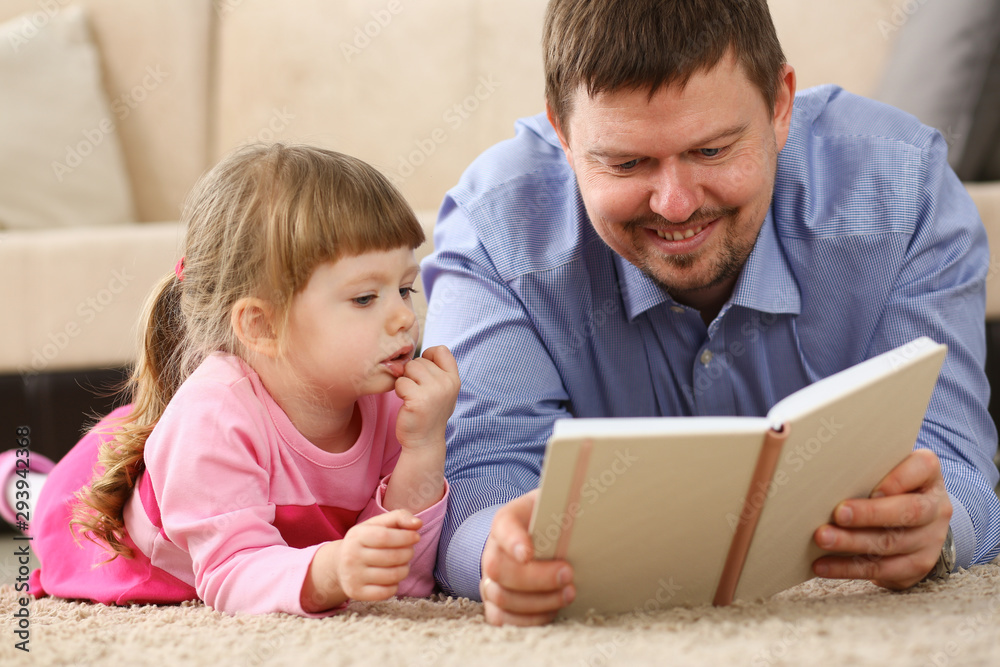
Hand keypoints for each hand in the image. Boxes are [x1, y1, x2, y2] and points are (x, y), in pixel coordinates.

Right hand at [301, 510, 421, 611]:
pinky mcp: (356, 593)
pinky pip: (386, 592)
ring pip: (392, 576)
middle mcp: (351, 556)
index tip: (416, 536)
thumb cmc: (366, 541)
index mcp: (357, 536)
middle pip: (392, 557)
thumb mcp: (378, 524)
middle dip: (408, 553)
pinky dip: (395, 585)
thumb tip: (417, 523)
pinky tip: (392, 578)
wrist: (340, 564)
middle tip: (409, 551)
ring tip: (403, 564)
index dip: (405, 537)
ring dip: (405, 569)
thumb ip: (399, 517)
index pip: (385, 537)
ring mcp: (353, 576)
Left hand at [394, 345, 459, 450]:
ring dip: (405, 381)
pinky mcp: (418, 400)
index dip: (428, 356)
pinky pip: (400, 382)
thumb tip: (420, 353)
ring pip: (409, 368)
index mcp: (454, 379)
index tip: (424, 373)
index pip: (441, 350)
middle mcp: (447, 384)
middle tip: (417, 392)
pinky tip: (406, 403)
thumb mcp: (442, 391)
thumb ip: (437, 372)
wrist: (424, 441)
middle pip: (419, 360)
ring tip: (411, 396)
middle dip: (413, 374)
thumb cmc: (429, 413)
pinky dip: (399, 391)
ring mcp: (434, 392)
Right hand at [480, 490, 574, 625]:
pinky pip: (501, 618)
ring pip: (501, 597)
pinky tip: (553, 609)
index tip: (527, 552)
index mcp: (506, 521)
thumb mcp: (558, 505)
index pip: (502, 526)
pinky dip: (529, 619)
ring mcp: (490, 578)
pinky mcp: (495, 603)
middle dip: (536, 578)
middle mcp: (492, 550)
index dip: (512, 541)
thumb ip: (567, 505)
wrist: (541, 538)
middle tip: (568, 574)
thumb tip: (596, 508)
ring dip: (538, 601)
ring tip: (569, 593)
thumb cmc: (553, 522)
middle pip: (498, 568)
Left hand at [811, 449, 952, 588]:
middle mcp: (936, 507)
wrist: (917, 522)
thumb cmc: (888, 486)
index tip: (872, 488)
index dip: (898, 479)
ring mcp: (930, 540)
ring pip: (891, 544)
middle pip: (908, 511)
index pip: (923, 467)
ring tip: (822, 538)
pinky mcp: (916, 566)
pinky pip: (881, 570)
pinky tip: (823, 565)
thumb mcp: (886, 469)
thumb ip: (866, 466)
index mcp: (929, 474)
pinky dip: (848, 567)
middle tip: (838, 514)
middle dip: (870, 514)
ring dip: (852, 543)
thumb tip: (818, 464)